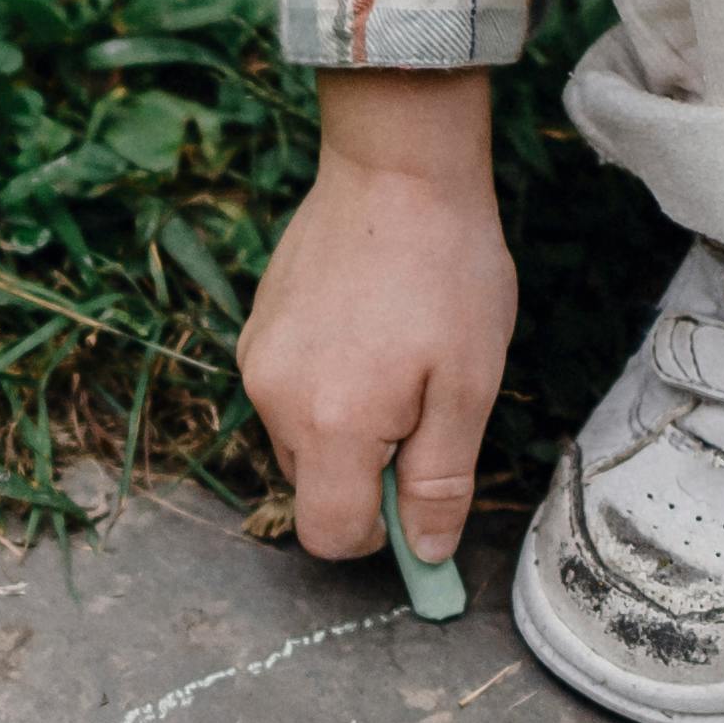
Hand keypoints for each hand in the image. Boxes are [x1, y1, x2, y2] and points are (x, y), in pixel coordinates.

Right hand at [239, 71, 517, 562]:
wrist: (397, 167)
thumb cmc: (446, 271)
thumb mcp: (468, 385)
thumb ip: (440, 481)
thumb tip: (426, 554)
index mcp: (332, 425)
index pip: (330, 535)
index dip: (378, 534)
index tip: (418, 499)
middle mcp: (275, 400)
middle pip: (314, 489)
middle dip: (368, 472)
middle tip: (424, 405)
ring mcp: (257, 361)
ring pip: (300, 440)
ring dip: (346, 426)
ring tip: (397, 357)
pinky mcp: (255, 329)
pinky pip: (287, 391)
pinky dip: (325, 385)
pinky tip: (367, 330)